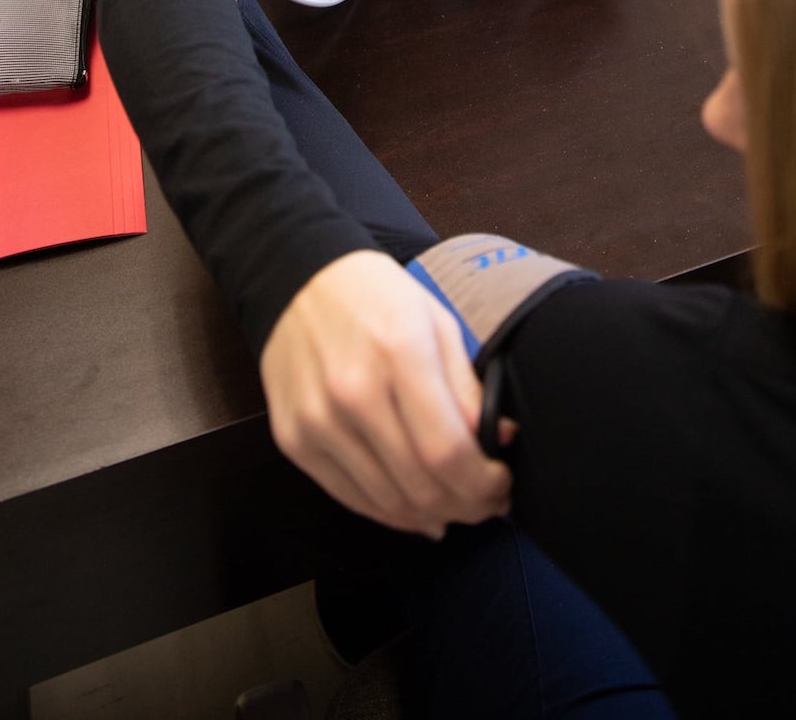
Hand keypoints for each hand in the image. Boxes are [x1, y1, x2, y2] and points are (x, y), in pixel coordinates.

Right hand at [260, 250, 511, 536]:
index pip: (447, 450)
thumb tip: (502, 440)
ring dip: (431, 516)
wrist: (297, 280)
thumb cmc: (377, 297)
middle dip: (466, 505)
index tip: (503, 484)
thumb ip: (467, 387)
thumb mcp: (436, 322)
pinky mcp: (293, 440)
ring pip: (386, 502)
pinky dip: (390, 514)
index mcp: (399, 352)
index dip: (483, 483)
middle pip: (420, 485)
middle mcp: (352, 392)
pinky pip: (350, 497)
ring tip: (458, 508)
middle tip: (488, 504)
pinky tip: (418, 512)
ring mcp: (317, 421)